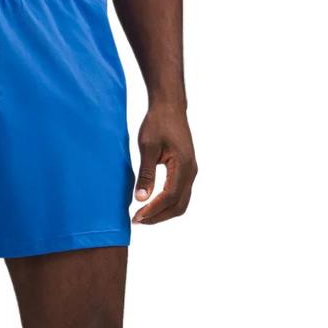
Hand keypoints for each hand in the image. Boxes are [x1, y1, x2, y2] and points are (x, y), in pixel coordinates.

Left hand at [132, 105, 197, 223]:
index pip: (169, 197)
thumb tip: (141, 199)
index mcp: (183, 166)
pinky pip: (180, 194)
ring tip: (142, 215)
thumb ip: (146, 174)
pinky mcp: (186, 170)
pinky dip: (166, 204)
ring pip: (181, 202)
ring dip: (162, 212)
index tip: (136, 217)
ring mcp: (191, 171)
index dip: (153, 210)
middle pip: (178, 206)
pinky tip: (151, 204)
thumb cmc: (158, 123)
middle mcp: (191, 171)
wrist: (170, 107)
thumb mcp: (147, 148)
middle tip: (137, 220)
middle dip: (158, 217)